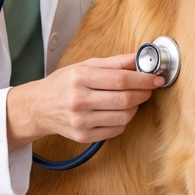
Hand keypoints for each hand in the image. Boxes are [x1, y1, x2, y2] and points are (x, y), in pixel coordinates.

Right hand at [6, 54, 163, 150]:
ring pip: (124, 116)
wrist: (38, 107)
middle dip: (143, 93)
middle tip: (149, 88)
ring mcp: (81, 121)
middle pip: (125, 99)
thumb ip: (114, 63)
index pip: (121, 79)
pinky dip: (124, 120)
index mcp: (80, 78)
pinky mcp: (83, 136)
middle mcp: (79, 100)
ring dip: (135, 107)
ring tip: (132, 99)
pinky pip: (116, 129)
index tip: (156, 78)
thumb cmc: (63, 83)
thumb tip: (139, 58)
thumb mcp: (84, 65)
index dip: (143, 79)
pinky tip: (118, 111)